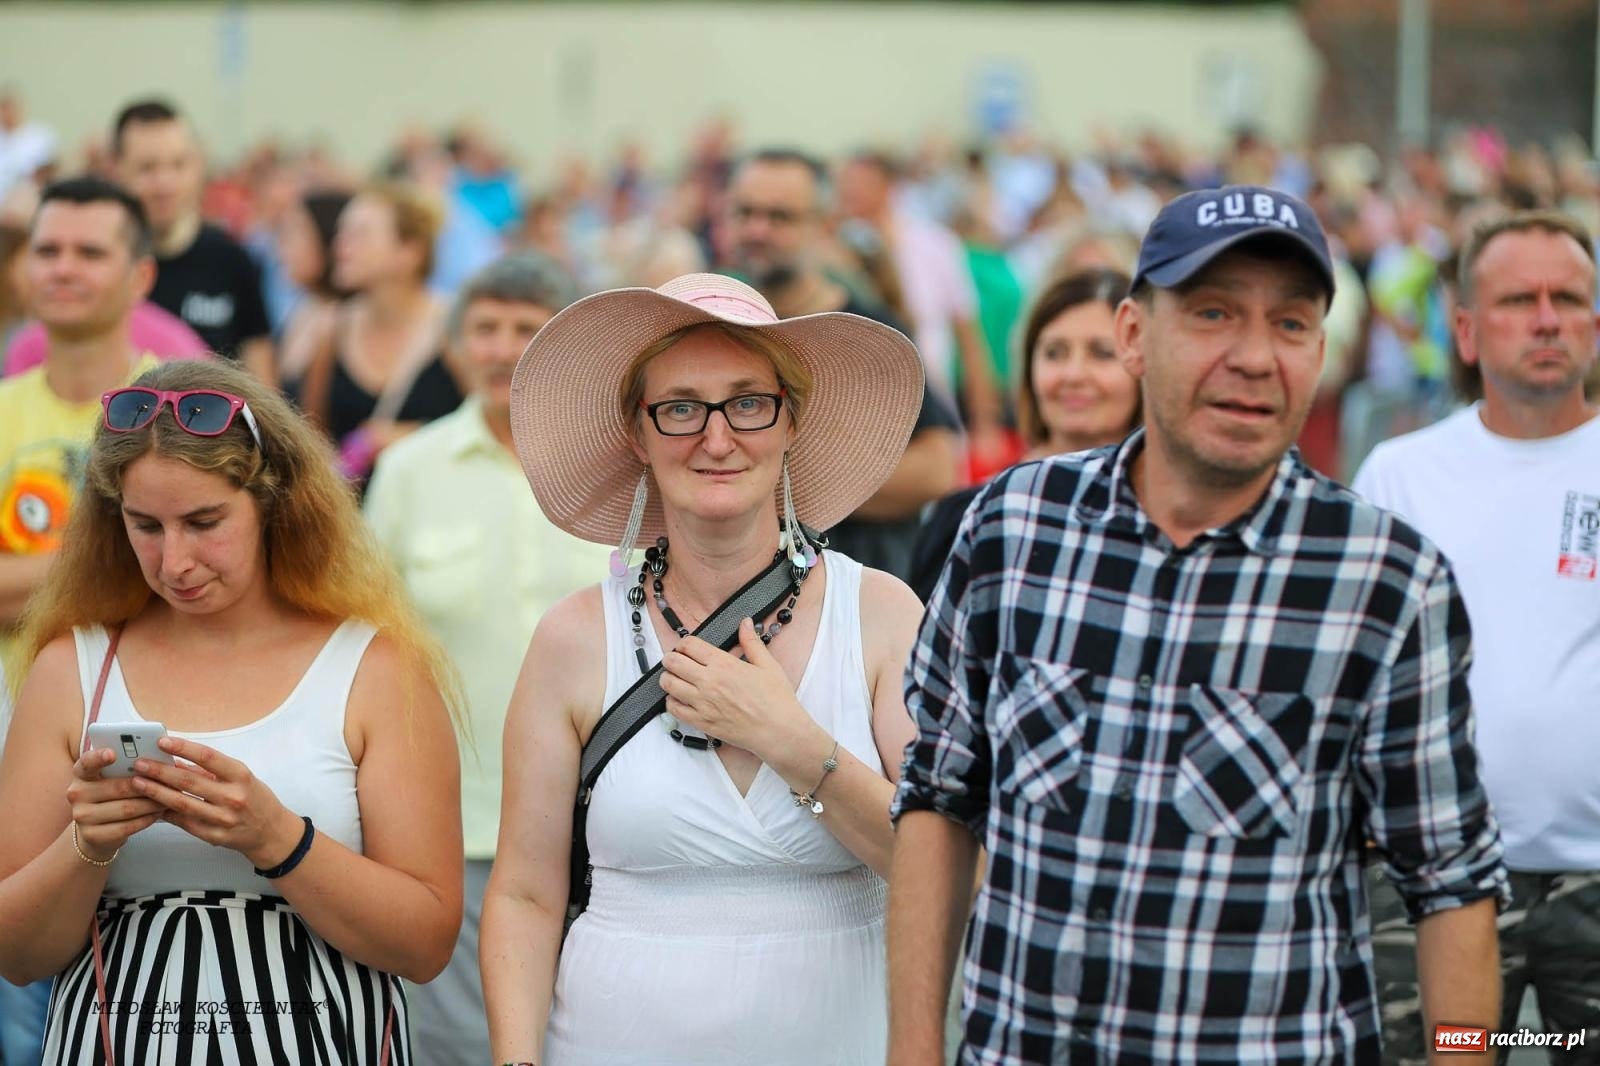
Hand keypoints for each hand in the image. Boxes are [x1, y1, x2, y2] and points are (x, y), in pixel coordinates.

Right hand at [67, 748, 167, 862]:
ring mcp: (82, 816)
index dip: (99, 757)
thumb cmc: (111, 795)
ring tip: (169, 799)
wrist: (96, 829)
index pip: (87, 762)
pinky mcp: (93, 835)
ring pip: (126, 808)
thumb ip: (125, 767)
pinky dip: (146, 819)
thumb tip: (156, 760)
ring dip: (152, 804)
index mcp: (81, 774)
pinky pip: (127, 826)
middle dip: (148, 785)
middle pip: (118, 787)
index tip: (113, 753)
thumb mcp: (112, 778)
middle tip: (170, 782)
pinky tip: (157, 814)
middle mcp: (76, 793)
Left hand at [129, 736, 303, 869]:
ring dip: (156, 792)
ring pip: (182, 804)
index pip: (208, 757)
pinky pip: (185, 823)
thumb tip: (176, 762)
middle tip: (140, 764)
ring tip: (138, 783)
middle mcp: (233, 797)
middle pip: (189, 782)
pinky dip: (167, 813)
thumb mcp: (240, 778)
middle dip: (160, 771)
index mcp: (241, 776)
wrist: (271, 832)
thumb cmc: (255, 798)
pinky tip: (152, 806)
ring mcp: (223, 819)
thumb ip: (210, 771)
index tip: (163, 741)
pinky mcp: (214, 836)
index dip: (184, 748)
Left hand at [659, 618, 812, 756]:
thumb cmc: (776, 699)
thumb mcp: (768, 665)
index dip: (683, 644)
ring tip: (674, 678)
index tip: (686, 647)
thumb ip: (752, 642)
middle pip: (673, 662)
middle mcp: (709, 681)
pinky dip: (671, 701)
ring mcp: (702, 703)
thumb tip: (745, 622)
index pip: (689, 646)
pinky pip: (674, 708)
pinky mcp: (701, 722)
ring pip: (669, 684)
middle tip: (675, 661)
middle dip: (671, 659)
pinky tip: (679, 698)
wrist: (778, 731)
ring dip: (668, 678)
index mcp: (724, 664)